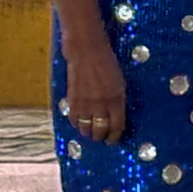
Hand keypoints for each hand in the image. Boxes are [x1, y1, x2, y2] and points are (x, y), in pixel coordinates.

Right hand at [62, 29, 127, 145]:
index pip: (117, 126)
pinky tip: (80, 123)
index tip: (113, 140)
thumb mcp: (120, 83)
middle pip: (100, 131)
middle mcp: (100, 104)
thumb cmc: (108, 65)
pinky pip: (73, 119)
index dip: (115, 136)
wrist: (87, 52)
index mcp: (116, 100)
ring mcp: (85, 103)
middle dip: (101, 137)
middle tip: (102, 138)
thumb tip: (116, 117)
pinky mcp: (72, 99)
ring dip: (88, 133)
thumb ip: (118, 101)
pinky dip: (76, 124)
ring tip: (90, 133)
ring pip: (85, 128)